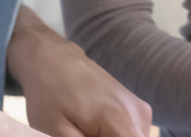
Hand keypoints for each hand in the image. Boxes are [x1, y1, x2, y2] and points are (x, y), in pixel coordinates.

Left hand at [7, 7, 151, 136]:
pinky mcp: (136, 110)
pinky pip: (130, 136)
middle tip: (78, 134)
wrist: (52, 60)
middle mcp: (139, 115)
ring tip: (81, 132)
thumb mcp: (57, 133)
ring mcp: (141, 111)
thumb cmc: (50, 95)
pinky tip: (89, 131)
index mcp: (122, 121)